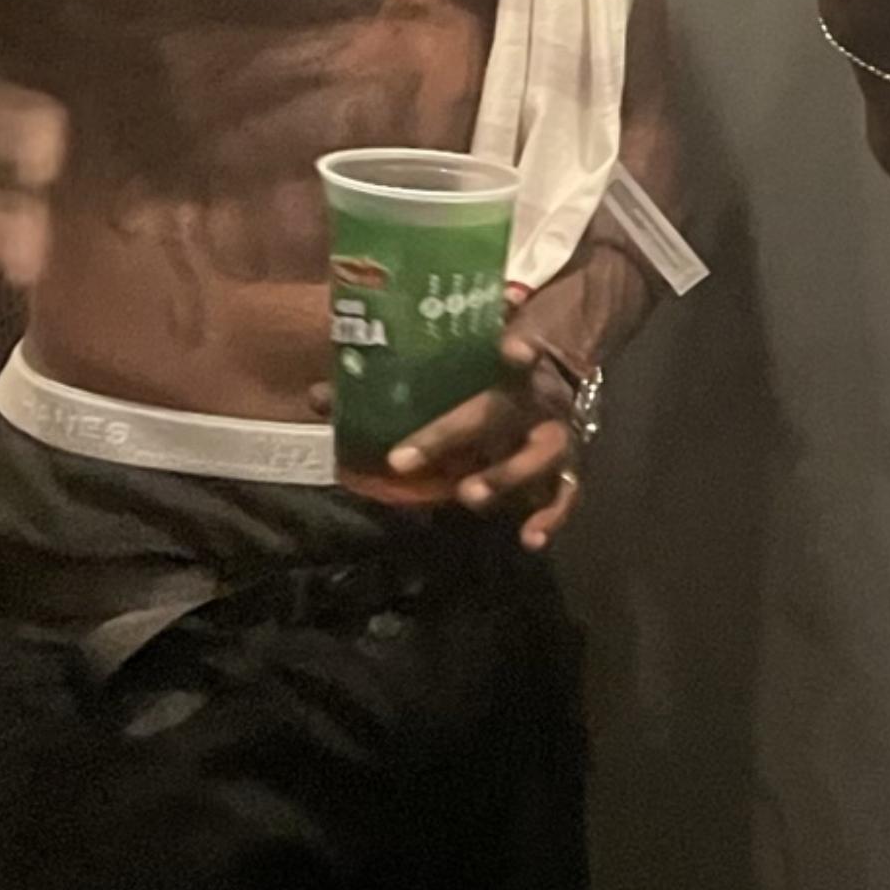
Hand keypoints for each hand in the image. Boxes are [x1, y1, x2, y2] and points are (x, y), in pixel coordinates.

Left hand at [318, 285, 587, 550]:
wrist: (562, 371)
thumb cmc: (490, 366)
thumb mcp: (452, 359)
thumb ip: (390, 377)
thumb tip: (320, 398)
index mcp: (506, 363)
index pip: (510, 351)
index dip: (514, 352)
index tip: (513, 351)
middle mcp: (535, 396)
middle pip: (497, 413)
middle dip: (450, 435)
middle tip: (401, 460)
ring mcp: (557, 433)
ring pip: (540, 455)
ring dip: (504, 476)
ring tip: (469, 497)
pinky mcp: (569, 466)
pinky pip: (566, 493)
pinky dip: (551, 518)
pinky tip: (530, 539)